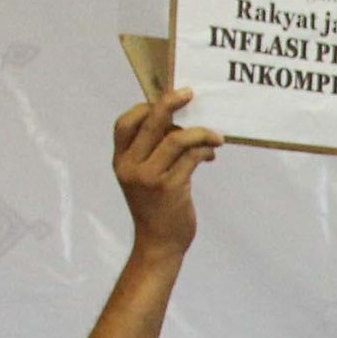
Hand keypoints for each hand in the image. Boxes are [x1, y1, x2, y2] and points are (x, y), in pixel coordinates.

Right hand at [111, 88, 220, 260]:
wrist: (159, 244)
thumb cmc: (156, 209)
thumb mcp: (144, 179)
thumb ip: (152, 154)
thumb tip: (179, 123)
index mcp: (120, 162)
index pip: (124, 124)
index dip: (144, 107)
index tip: (167, 101)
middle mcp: (130, 167)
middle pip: (151, 123)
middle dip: (171, 103)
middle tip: (190, 93)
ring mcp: (149, 178)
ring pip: (177, 139)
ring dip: (201, 133)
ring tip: (216, 137)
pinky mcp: (171, 188)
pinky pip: (192, 157)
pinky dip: (205, 150)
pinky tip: (211, 154)